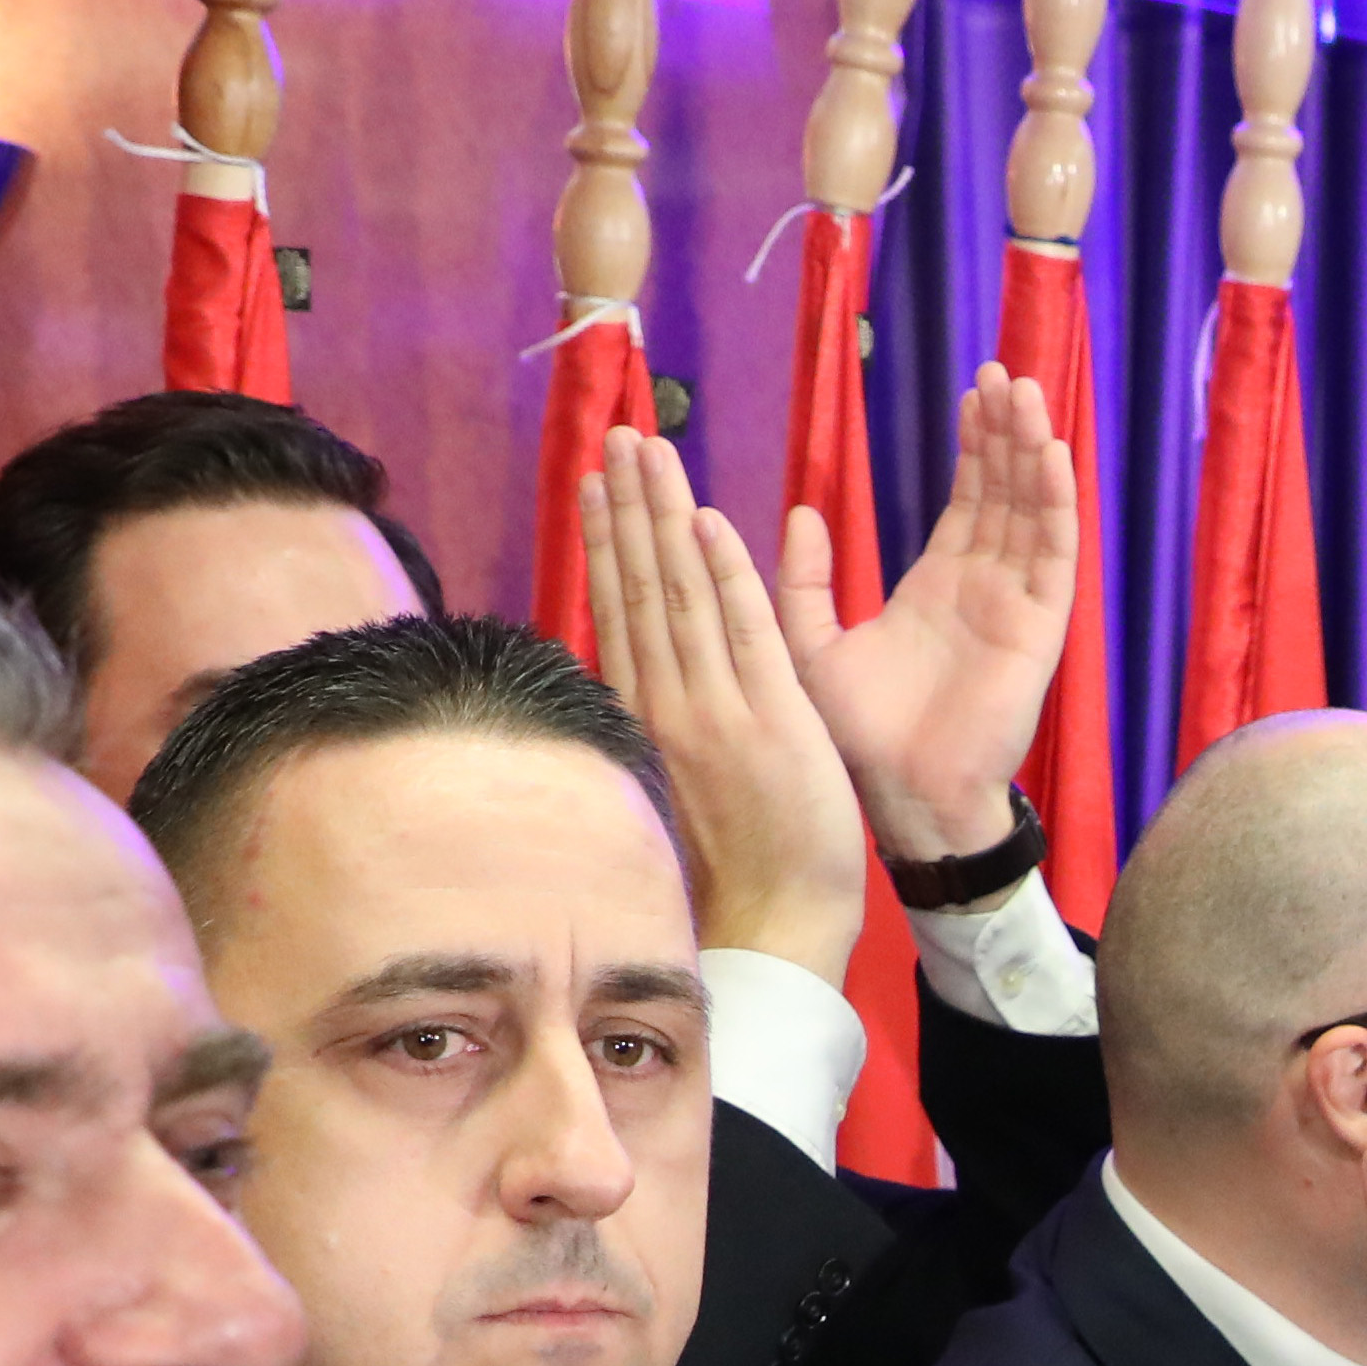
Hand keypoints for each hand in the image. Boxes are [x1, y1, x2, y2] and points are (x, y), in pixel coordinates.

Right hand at [576, 423, 873, 978]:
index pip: (622, 611)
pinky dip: (725, 577)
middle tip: (615, 436)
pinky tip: (706, 523)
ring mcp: (716, 711)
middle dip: (626, 506)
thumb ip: (657, 725)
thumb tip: (632, 684)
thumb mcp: (677, 788)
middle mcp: (668, 707)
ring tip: (647, 451)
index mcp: (647, 721)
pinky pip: (744, 634)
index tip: (594, 483)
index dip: (608, 542)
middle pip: (640, 587)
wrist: (772, 929)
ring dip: (663, 517)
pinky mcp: (769, 722)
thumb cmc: (730, 873)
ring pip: (681, 595)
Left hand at [787, 361, 1076, 872]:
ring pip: (1032, 511)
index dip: (973, 447)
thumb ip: (805, 581)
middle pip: (1004, 492)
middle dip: (1005, 432)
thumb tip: (801, 512)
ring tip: (1025, 391)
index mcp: (937, 588)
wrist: (902, 799)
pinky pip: (1053, 555)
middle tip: (1002, 370)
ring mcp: (1016, 606)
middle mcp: (984, 589)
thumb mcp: (814, 645)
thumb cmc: (859, 738)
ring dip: (1032, 451)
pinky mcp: (1039, 629)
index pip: (966, 501)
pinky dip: (1056, 503)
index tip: (971, 391)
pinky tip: (1053, 454)